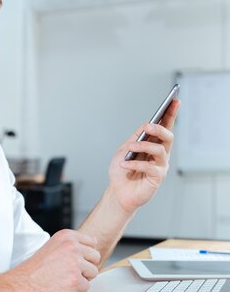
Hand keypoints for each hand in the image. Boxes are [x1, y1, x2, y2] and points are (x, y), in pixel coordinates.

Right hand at [0, 229, 99, 291]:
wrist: (21, 285)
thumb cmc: (34, 270)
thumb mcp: (53, 247)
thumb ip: (71, 246)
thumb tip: (89, 251)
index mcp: (67, 236)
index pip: (92, 242)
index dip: (85, 254)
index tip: (73, 260)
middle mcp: (72, 247)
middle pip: (96, 257)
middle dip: (86, 267)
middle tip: (68, 271)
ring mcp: (75, 263)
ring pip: (93, 272)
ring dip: (82, 278)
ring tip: (64, 279)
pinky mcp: (76, 280)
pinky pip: (86, 287)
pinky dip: (76, 290)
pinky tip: (61, 287)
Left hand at [108, 99, 179, 214]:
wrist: (117, 192)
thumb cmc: (121, 171)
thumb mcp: (124, 149)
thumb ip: (136, 137)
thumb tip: (148, 124)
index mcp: (153, 144)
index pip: (165, 126)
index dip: (171, 113)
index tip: (175, 100)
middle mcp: (160, 154)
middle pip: (168, 136)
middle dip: (160, 129)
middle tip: (149, 127)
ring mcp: (160, 166)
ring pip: (159, 150)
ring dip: (142, 147)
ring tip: (130, 149)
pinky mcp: (157, 178)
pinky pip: (149, 167)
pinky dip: (135, 164)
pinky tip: (125, 165)